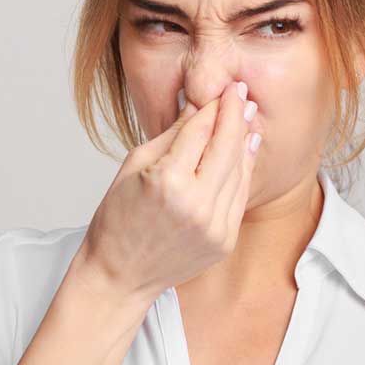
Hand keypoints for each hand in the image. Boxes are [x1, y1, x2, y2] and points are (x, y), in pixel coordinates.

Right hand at [75, 81, 261, 304]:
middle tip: (240, 93)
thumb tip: (197, 105)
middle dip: (235, 115)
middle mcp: (196, 204)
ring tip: (247, 115)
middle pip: (226, 147)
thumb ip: (171, 135)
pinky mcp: (225, 241)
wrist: (118, 275)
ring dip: (244, 140)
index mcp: (167, 181)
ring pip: (239, 171)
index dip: (214, 106)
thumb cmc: (117, 219)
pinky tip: (246, 149)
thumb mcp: (134, 165)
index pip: (199, 131)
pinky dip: (244, 170)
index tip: (224, 88)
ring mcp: (214, 226)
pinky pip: (240, 196)